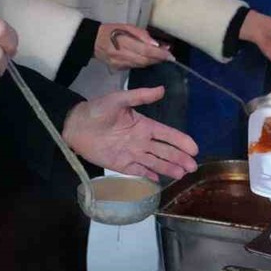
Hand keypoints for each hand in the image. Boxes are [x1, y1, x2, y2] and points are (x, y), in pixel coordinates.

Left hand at [62, 86, 198, 180]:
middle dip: (180, 158)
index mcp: (144, 125)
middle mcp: (141, 141)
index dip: (181, 141)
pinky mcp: (121, 164)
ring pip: (155, 163)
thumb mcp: (118, 99)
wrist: (76, 125)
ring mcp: (132, 154)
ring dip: (168, 168)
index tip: (194, 149)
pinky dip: (148, 176)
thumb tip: (162, 89)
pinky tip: (158, 181)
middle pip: (165, 151)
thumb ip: (140, 96)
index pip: (167, 134)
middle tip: (193, 167)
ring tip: (182, 174)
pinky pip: (138, 171)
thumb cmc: (97, 110)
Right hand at [96, 24, 173, 70]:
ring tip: (160, 57)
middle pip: (145, 60)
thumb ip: (142, 35)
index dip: (159, 54)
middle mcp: (122, 55)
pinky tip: (148, 59)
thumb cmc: (111, 31)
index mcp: (124, 42)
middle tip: (168, 56)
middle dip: (158, 59)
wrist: (94, 41)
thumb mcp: (127, 27)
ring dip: (152, 62)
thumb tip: (155, 44)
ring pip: (141, 65)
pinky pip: (135, 67)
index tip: (170, 55)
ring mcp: (119, 63)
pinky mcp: (118, 68)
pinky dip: (143, 63)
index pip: (146, 50)